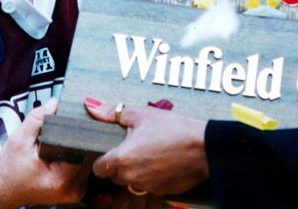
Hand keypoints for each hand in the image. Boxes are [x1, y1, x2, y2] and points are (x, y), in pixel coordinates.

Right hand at [0, 98, 90, 207]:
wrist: (5, 190)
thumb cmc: (10, 169)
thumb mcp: (19, 140)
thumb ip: (37, 119)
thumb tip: (54, 102)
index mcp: (60, 179)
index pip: (85, 149)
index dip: (81, 132)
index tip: (76, 118)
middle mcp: (72, 189)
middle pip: (90, 155)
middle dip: (82, 137)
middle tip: (73, 123)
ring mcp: (76, 192)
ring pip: (90, 160)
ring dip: (82, 146)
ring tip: (70, 135)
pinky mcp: (76, 190)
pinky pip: (85, 167)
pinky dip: (79, 155)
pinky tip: (70, 147)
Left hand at [85, 99, 207, 197]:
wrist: (205, 146)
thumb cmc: (173, 128)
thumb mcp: (141, 114)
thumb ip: (113, 112)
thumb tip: (92, 106)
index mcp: (122, 159)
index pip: (99, 168)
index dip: (103, 159)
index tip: (113, 149)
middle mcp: (132, 177)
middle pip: (116, 176)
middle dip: (121, 164)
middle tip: (136, 146)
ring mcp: (148, 187)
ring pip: (134, 181)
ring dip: (138, 170)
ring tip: (153, 151)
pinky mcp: (163, 192)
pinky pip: (151, 185)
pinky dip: (154, 176)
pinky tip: (164, 160)